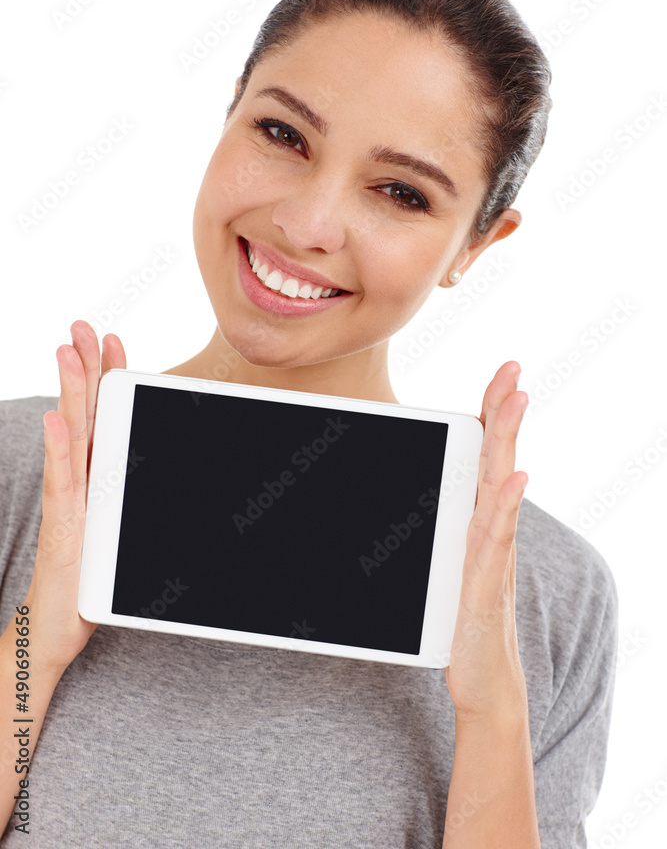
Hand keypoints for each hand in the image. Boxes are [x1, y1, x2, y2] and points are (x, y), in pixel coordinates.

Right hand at [25, 320, 126, 680]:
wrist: (57, 628)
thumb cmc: (92, 578)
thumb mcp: (122, 530)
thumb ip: (134, 499)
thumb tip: (163, 469)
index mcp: (95, 476)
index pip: (101, 416)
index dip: (105, 377)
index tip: (113, 340)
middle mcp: (78, 481)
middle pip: (83, 413)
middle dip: (83, 368)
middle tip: (81, 326)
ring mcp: (68, 501)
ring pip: (70, 437)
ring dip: (69, 393)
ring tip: (65, 352)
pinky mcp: (64, 528)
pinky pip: (62, 483)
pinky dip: (59, 451)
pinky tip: (56, 421)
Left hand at [444, 360, 528, 723]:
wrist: (484, 681)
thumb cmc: (460, 620)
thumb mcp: (439, 565)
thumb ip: (432, 531)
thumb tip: (401, 497)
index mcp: (474, 521)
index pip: (484, 459)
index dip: (493, 416)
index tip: (501, 376)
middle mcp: (488, 530)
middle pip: (497, 461)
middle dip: (504, 412)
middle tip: (514, 370)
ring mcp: (491, 554)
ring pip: (500, 489)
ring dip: (508, 443)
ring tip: (517, 401)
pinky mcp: (485, 584)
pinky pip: (496, 538)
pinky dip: (506, 506)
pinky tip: (513, 479)